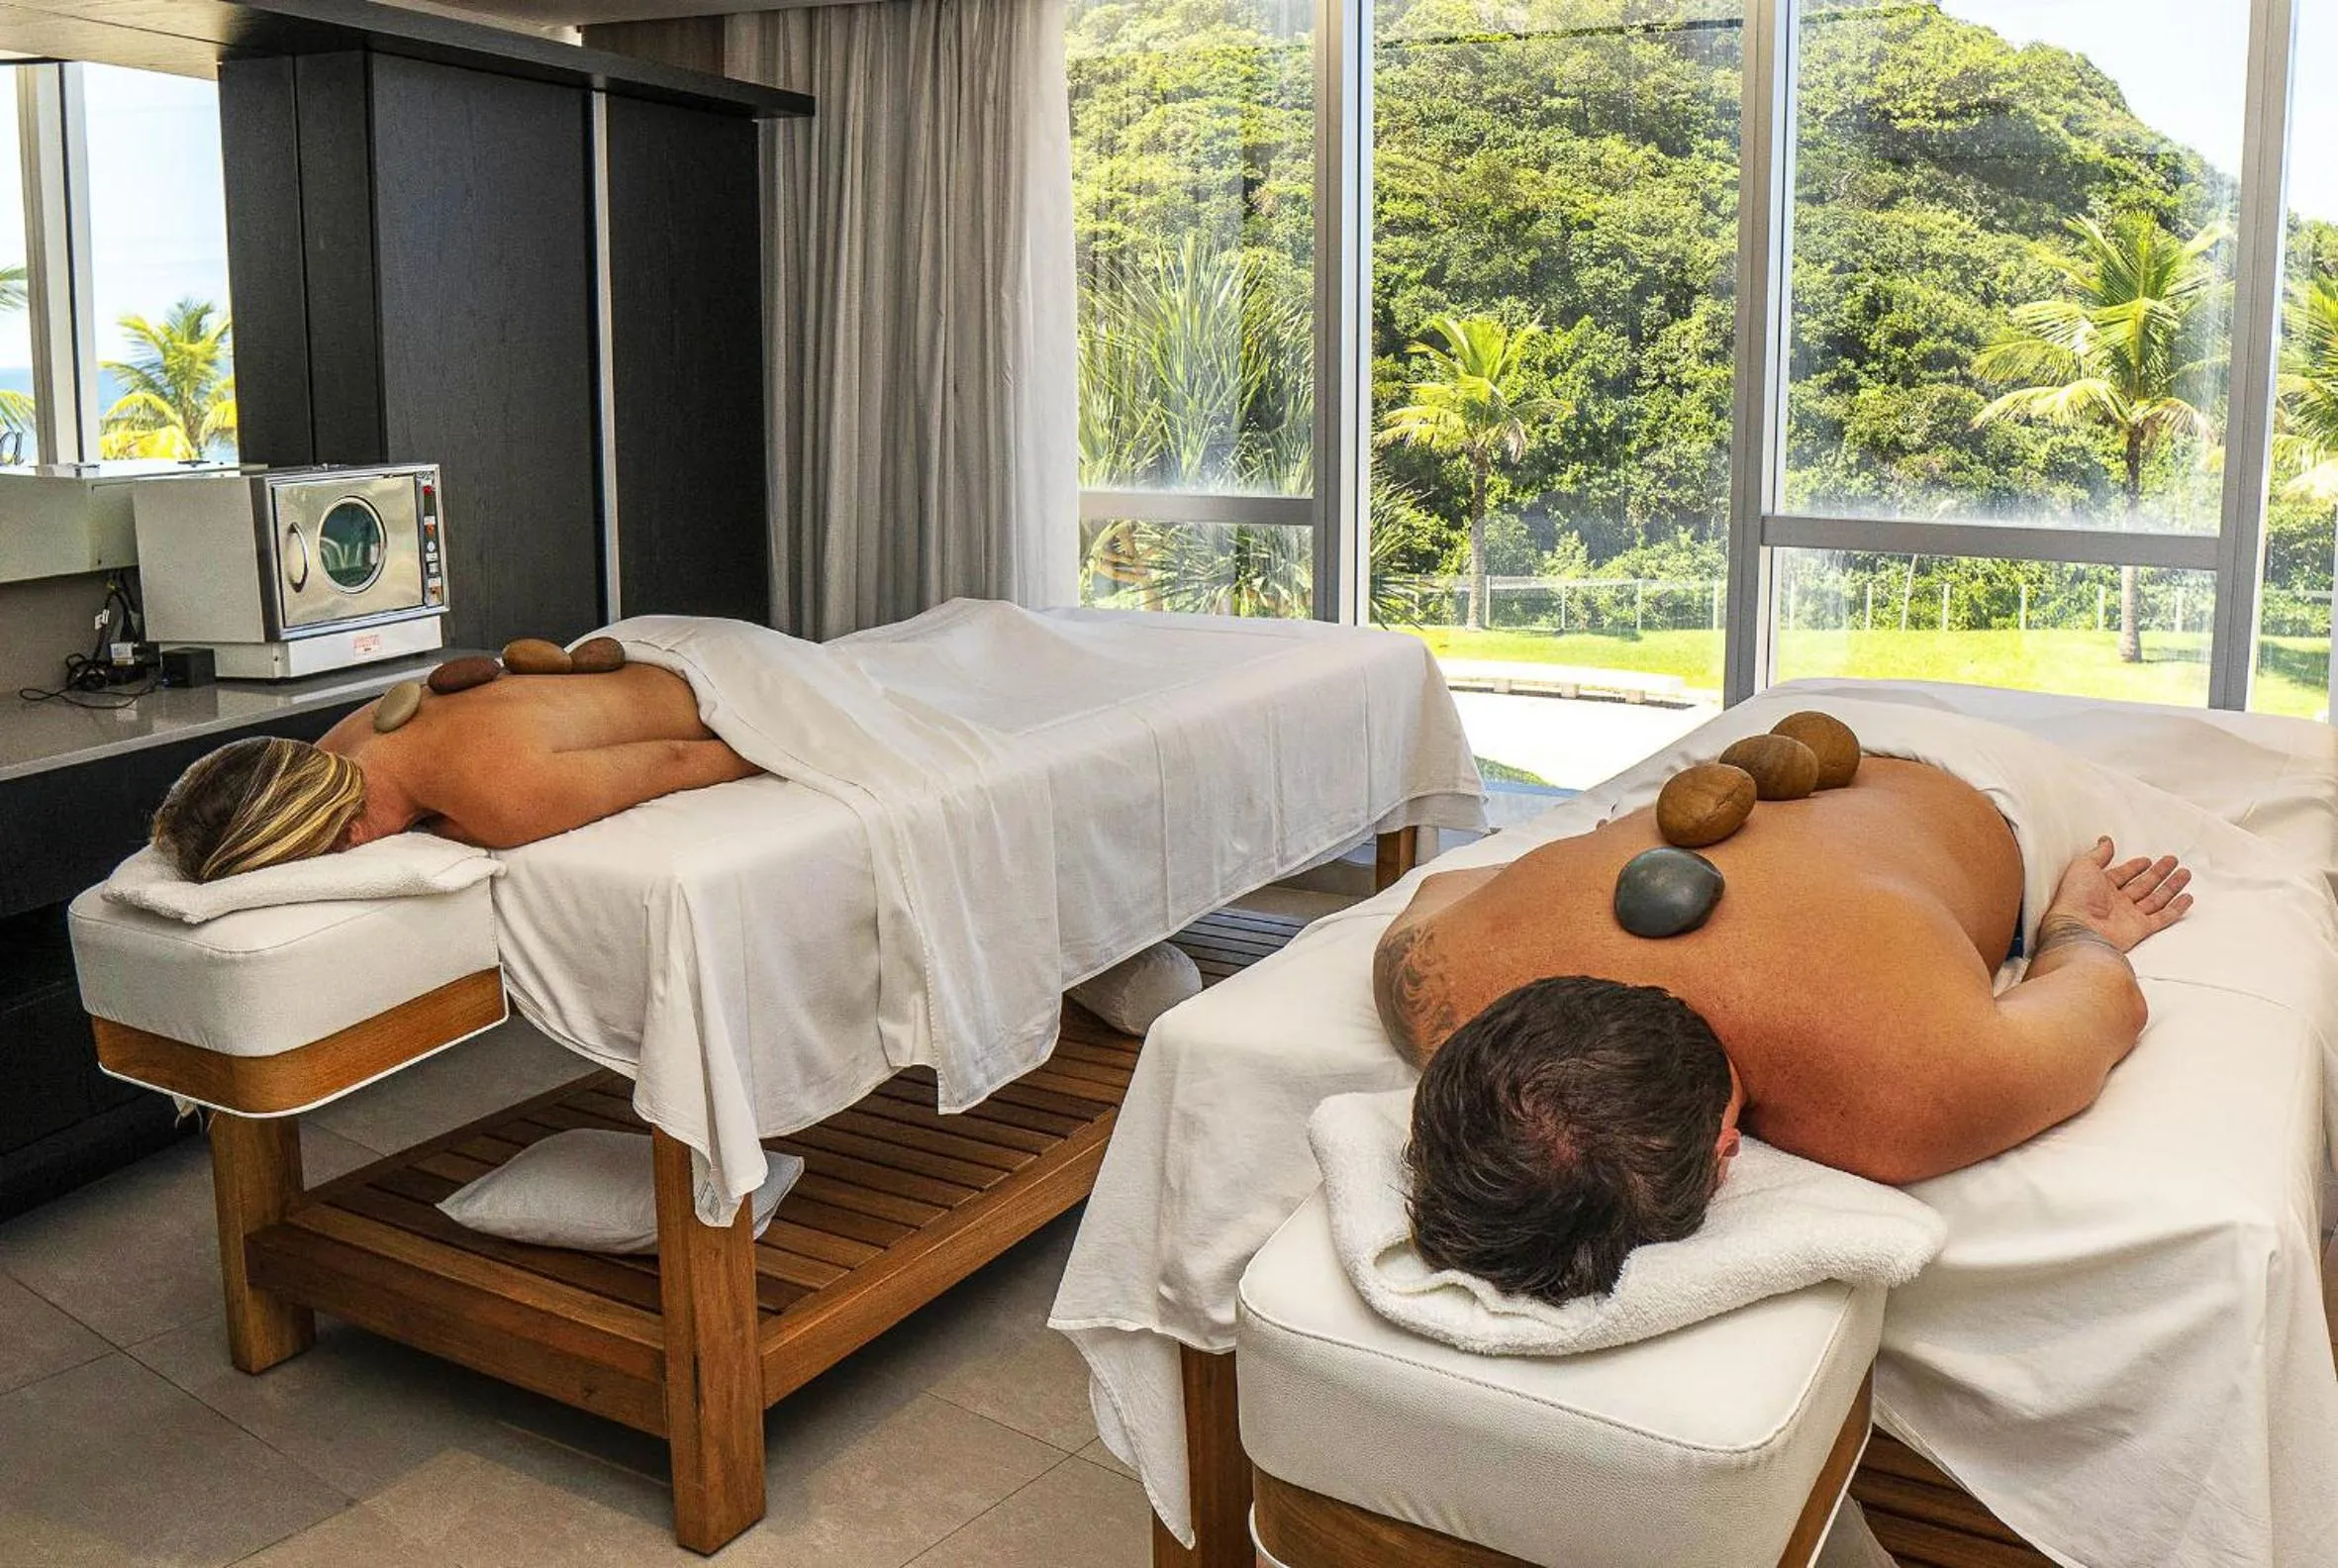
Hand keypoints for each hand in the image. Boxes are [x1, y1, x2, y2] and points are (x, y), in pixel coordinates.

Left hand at [2044, 837, 2193, 953]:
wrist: (2079, 928)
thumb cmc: (2076, 896)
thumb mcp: (2084, 866)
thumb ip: (2098, 853)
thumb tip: (2105, 840)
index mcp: (2101, 887)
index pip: (2123, 874)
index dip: (2134, 867)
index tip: (2147, 859)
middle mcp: (2116, 902)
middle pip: (2143, 885)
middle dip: (2158, 873)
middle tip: (2173, 860)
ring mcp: (2129, 916)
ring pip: (2156, 899)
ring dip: (2171, 886)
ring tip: (2185, 873)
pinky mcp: (2140, 929)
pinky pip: (2163, 918)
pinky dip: (2176, 908)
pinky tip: (2187, 897)